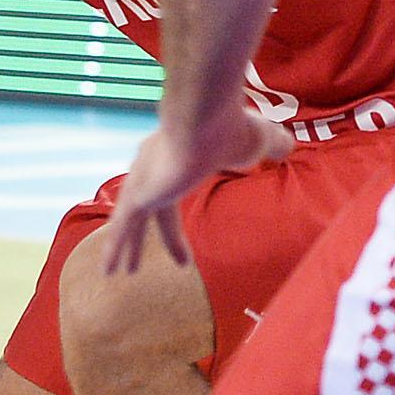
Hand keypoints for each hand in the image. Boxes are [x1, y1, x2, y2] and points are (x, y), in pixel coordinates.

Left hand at [97, 106, 293, 274]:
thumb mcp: (257, 141)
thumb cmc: (231, 127)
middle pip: (142, 212)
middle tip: (132, 266)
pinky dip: (115, 247)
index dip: (172, 233)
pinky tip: (108, 270)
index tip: (181, 261)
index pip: (168, 202)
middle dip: (136, 239)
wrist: (208, 119)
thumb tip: (287, 146)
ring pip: (127, 221)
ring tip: (111, 274)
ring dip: (121, 248)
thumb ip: (270, 146)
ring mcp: (141, 181)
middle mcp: (149, 167)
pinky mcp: (138, 193)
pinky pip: (122, 226)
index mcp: (172, 158)